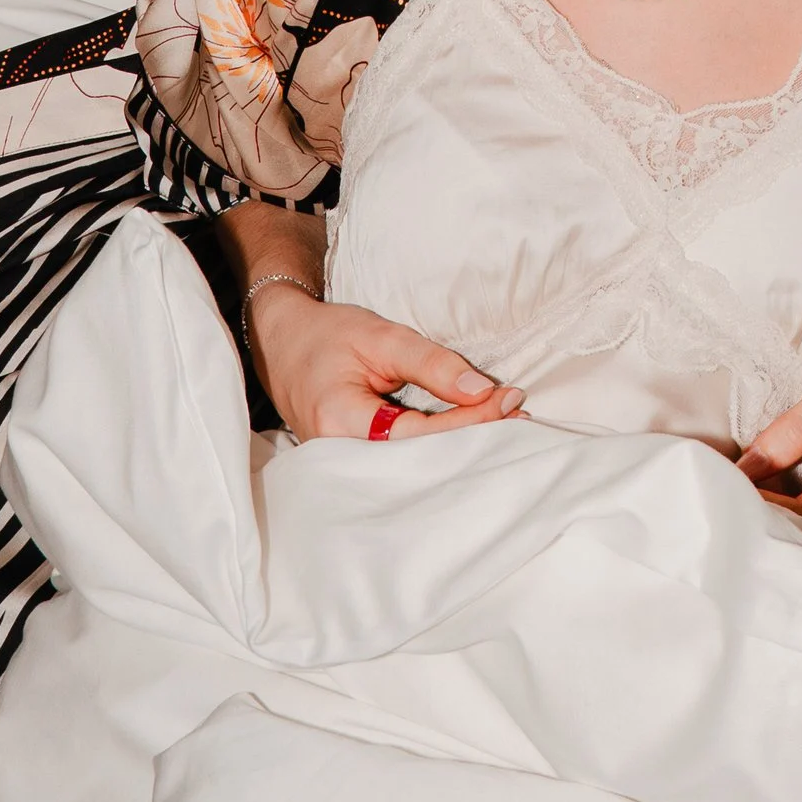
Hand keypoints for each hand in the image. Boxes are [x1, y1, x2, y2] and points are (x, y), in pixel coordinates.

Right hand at [248, 285, 523, 443]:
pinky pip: (402, 463)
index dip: (467, 420)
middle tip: (519, 416)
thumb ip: (431, 363)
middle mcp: (337, 456)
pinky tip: (471, 436)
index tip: (507, 398)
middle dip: (471, 440)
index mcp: (339, 421)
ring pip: (412, 467)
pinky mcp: (353, 463)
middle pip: (418, 461)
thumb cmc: (328, 335)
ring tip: (505, 425)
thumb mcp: (381, 337)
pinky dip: (439, 448)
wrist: (282, 343)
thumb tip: (481, 391)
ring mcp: (343, 466)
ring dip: (459, 446)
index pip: (417, 434)